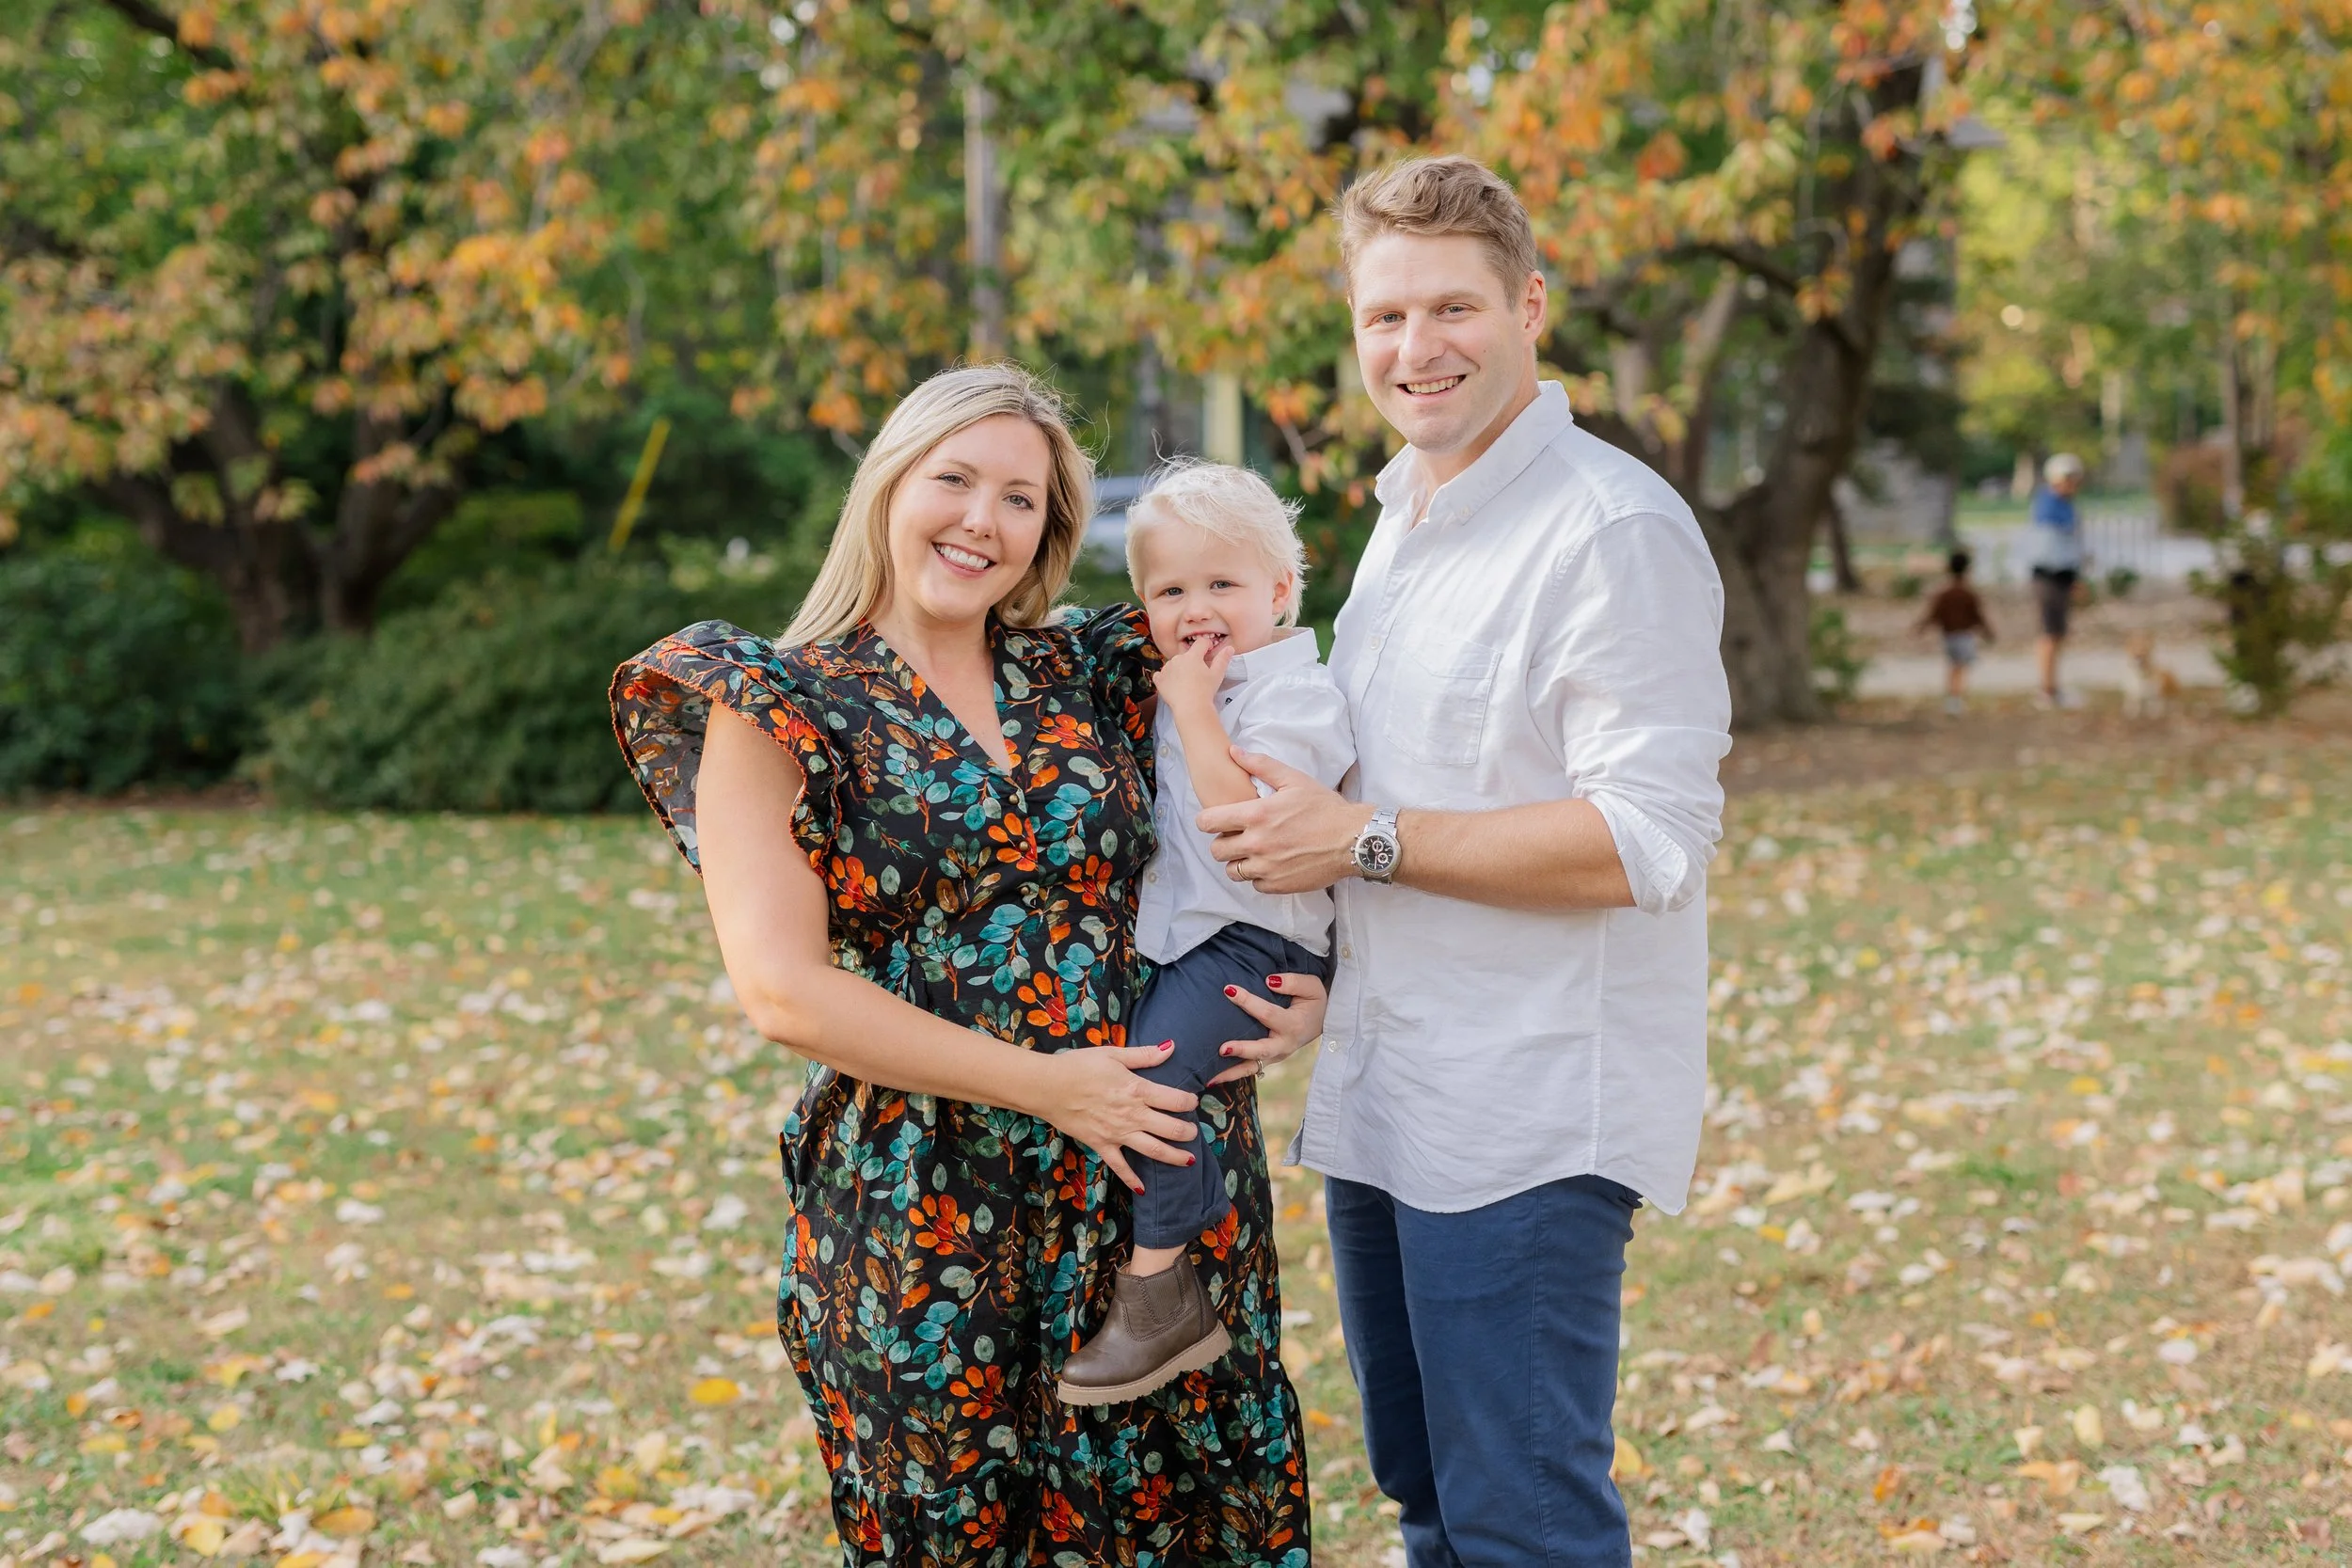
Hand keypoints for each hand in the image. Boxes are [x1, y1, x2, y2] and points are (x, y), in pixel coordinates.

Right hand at [1029, 1041, 1198, 1193]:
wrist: (1048, 1086)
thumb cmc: (1079, 1066)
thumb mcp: (1113, 1054)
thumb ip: (1144, 1055)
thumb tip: (1171, 1047)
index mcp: (1137, 1089)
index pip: (1174, 1099)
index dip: (1189, 1102)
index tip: (1192, 1102)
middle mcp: (1132, 1115)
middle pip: (1170, 1128)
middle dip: (1188, 1133)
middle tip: (1194, 1133)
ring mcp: (1117, 1133)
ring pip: (1153, 1150)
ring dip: (1174, 1157)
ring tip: (1189, 1161)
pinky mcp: (1102, 1145)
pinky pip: (1120, 1166)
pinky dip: (1132, 1179)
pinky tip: (1143, 1189)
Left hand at [1152, 636, 1231, 710]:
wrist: (1190, 708)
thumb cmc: (1205, 692)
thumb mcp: (1217, 674)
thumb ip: (1223, 659)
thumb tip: (1229, 648)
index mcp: (1192, 656)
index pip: (1201, 643)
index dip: (1207, 646)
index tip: (1209, 652)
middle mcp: (1178, 659)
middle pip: (1187, 655)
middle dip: (1193, 661)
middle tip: (1199, 675)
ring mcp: (1167, 668)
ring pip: (1174, 664)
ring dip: (1179, 669)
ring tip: (1187, 682)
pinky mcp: (1159, 679)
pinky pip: (1161, 674)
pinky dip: (1166, 677)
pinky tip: (1173, 684)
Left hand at [1197, 749, 1372, 895]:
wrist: (1353, 839)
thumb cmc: (1324, 807)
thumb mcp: (1294, 780)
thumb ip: (1260, 765)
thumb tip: (1233, 752)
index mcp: (1256, 815)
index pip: (1208, 822)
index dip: (1207, 821)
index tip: (1215, 820)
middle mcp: (1257, 844)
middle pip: (1216, 851)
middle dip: (1223, 842)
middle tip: (1237, 837)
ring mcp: (1266, 868)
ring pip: (1232, 871)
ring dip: (1238, 862)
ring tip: (1253, 852)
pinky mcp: (1278, 885)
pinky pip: (1254, 884)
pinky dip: (1258, 876)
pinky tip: (1271, 864)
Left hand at [1207, 971, 1328, 1085]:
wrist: (1323, 1021)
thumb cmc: (1314, 1001)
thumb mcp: (1311, 986)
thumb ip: (1293, 982)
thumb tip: (1270, 981)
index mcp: (1294, 1025)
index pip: (1268, 1013)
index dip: (1248, 1001)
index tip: (1228, 990)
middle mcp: (1284, 1044)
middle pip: (1261, 1050)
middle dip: (1241, 1049)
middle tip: (1222, 1048)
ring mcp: (1276, 1056)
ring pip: (1252, 1068)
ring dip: (1231, 1073)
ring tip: (1211, 1078)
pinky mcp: (1269, 1060)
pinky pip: (1250, 1069)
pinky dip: (1233, 1075)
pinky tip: (1212, 1079)